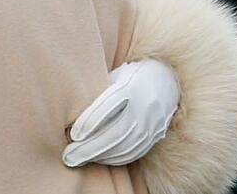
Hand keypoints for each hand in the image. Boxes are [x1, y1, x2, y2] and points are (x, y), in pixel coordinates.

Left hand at [63, 58, 179, 166]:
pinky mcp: (156, 135)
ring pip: (124, 147)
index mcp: (132, 85)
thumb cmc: (131, 76)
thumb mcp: (117, 77)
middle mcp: (145, 105)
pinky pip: (133, 153)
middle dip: (89, 148)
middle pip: (115, 132)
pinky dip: (113, 159)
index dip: (89, 122)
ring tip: (79, 159)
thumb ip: (99, 94)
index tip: (73, 134)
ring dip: (99, 156)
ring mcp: (152, 122)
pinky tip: (99, 158)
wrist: (168, 79)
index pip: (109, 107)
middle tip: (68, 156)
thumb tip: (74, 118)